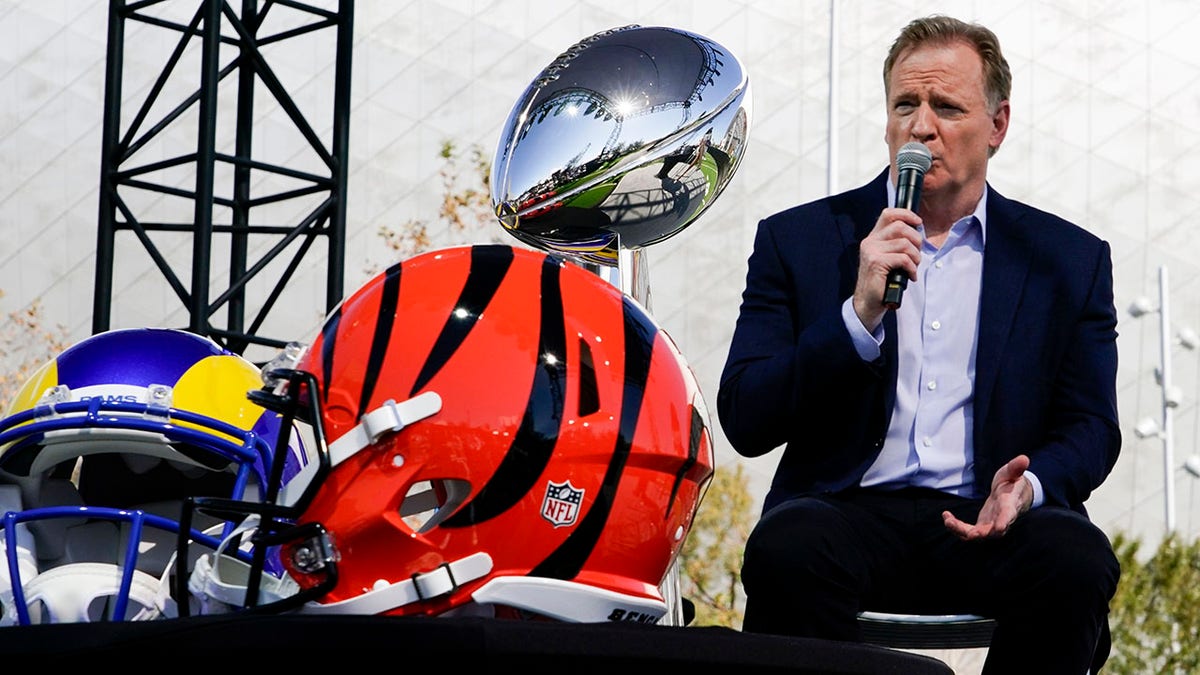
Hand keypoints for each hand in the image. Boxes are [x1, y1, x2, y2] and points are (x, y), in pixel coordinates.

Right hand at [852, 207, 922, 329]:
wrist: (868, 302)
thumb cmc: (882, 281)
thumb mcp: (889, 258)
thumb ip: (896, 244)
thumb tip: (917, 232)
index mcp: (873, 238)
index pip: (889, 214)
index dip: (906, 214)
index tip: (918, 223)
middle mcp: (870, 242)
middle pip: (900, 227)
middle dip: (916, 240)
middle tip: (916, 255)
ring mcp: (871, 251)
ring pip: (904, 243)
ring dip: (915, 257)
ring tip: (913, 267)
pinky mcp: (876, 262)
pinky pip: (903, 259)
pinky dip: (912, 268)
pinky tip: (910, 276)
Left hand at [942, 454, 1033, 540]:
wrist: (1012, 496)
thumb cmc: (1012, 483)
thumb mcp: (1012, 473)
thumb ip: (1015, 468)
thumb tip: (1024, 459)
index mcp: (1010, 505)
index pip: (1008, 515)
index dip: (1004, 521)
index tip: (999, 527)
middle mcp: (1001, 520)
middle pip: (993, 532)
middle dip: (981, 534)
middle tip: (969, 534)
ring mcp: (991, 525)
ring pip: (977, 535)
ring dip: (962, 531)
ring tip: (948, 521)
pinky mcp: (981, 526)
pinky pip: (968, 532)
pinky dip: (956, 527)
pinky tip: (946, 516)